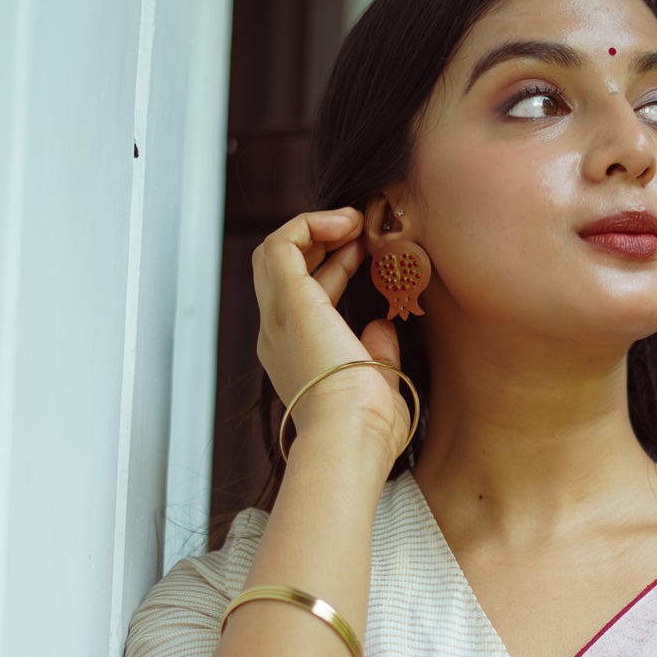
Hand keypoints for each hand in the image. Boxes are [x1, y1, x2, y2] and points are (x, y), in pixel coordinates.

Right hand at [251, 206, 411, 463]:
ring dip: (314, 227)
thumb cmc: (368, 427)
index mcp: (296, 358)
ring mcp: (278, 318)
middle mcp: (278, 336)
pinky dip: (312, 225)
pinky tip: (347, 223)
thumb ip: (377, 352)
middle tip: (358, 231)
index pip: (304, 300)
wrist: (351, 436)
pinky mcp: (288, 302)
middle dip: (318, 243)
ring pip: (275, 252)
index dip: (333, 270)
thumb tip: (381, 325)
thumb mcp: (378, 383)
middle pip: (282, 271)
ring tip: (352, 220)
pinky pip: (284, 244)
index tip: (365, 256)